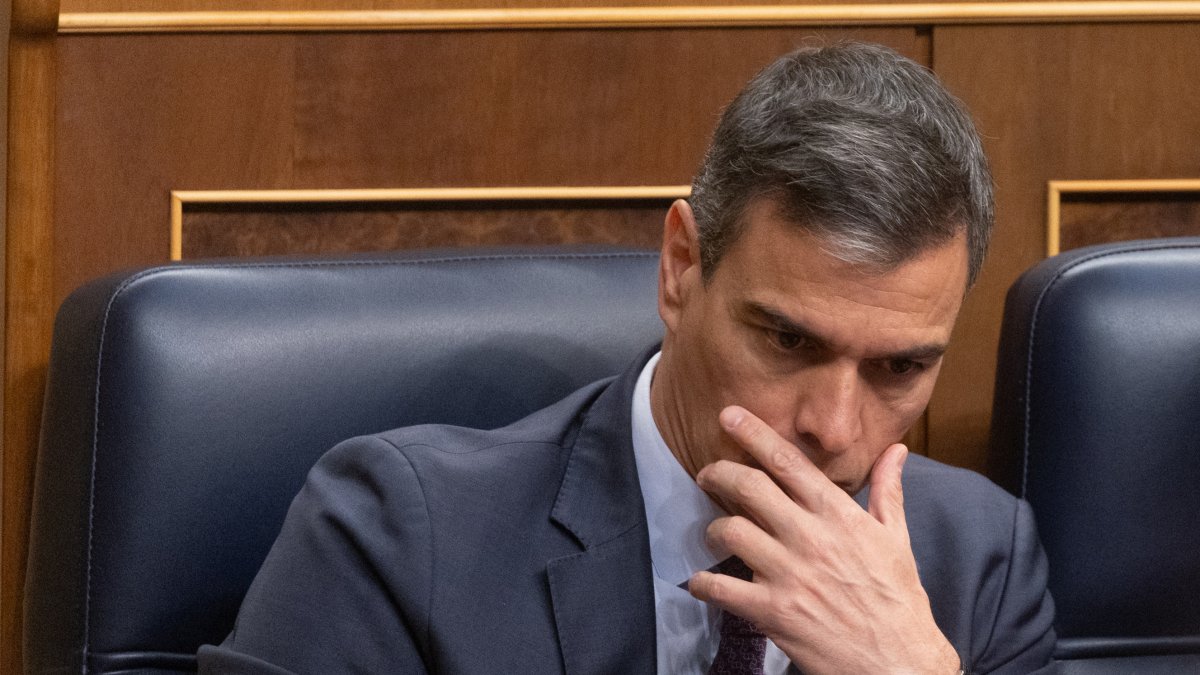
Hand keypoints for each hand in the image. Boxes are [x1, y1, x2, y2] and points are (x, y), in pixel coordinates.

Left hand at [687, 405, 959, 673]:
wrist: (898, 662)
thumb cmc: (898, 599)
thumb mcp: (897, 539)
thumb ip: (888, 490)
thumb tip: (896, 450)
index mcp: (838, 515)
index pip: (788, 462)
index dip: (754, 434)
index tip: (729, 416)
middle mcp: (809, 537)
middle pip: (748, 487)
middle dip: (719, 473)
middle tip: (708, 474)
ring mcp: (788, 574)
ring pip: (730, 531)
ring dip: (713, 529)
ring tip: (714, 533)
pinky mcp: (772, 612)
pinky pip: (721, 589)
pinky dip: (703, 583)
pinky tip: (702, 582)